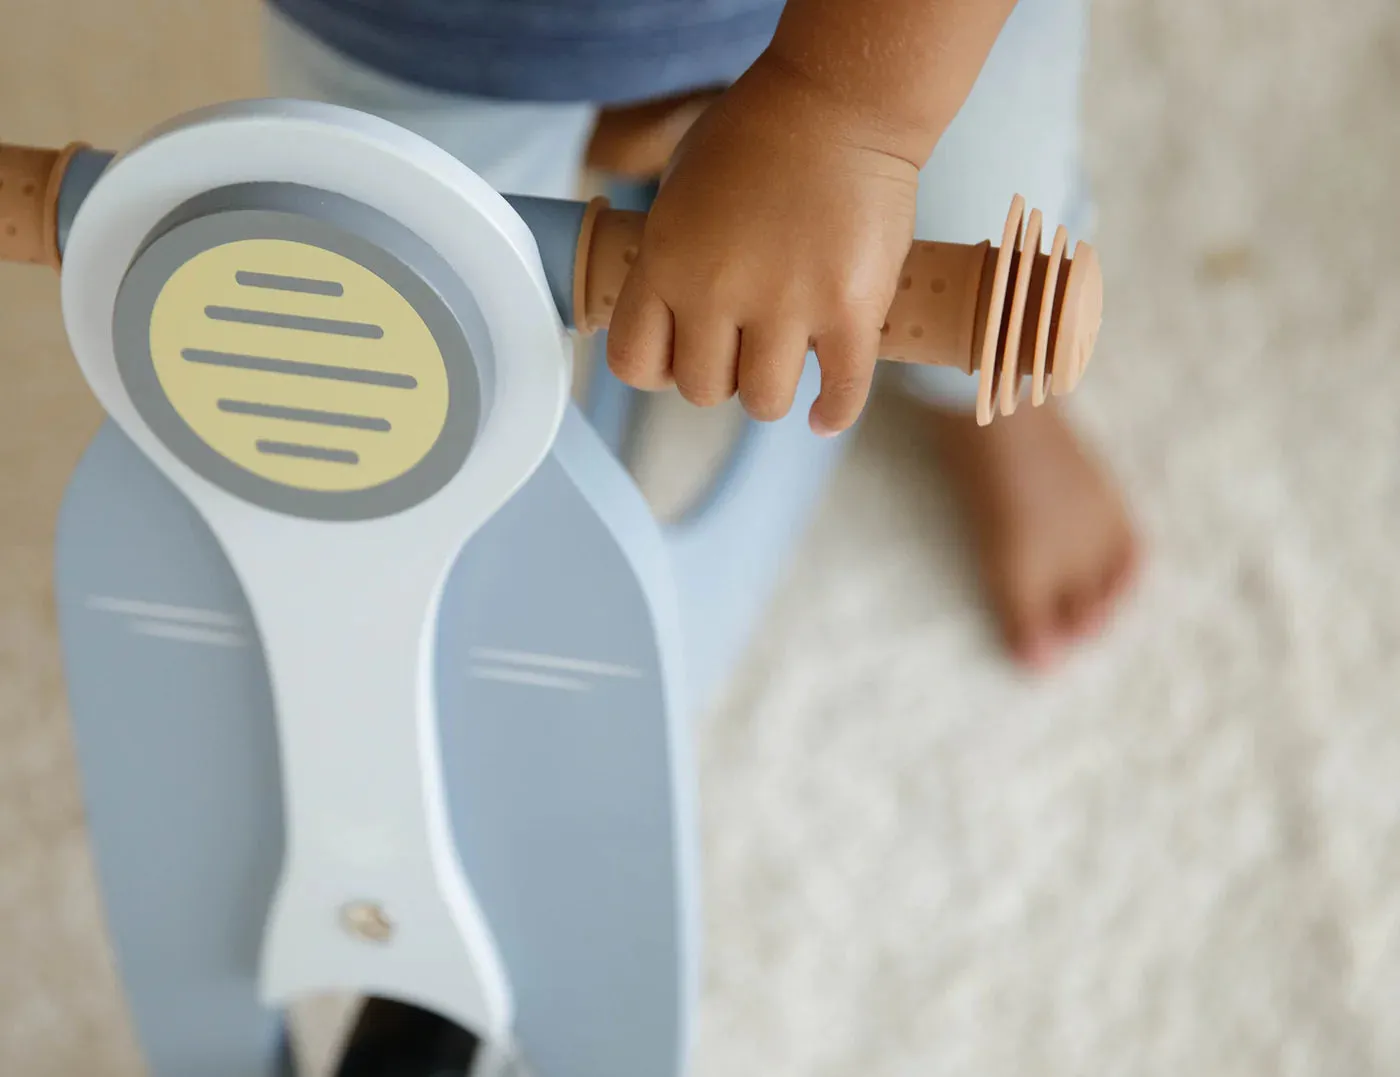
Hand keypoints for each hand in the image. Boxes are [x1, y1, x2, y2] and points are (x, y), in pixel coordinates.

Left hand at [605, 56, 920, 435]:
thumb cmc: (757, 134)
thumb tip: (672, 305)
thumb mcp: (679, 186)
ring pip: (763, 402)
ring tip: (787, 362)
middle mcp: (717, 292)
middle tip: (744, 347)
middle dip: (721, 374)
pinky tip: (825, 412)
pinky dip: (833, 411)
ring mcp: (786, 305)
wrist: (839, 100)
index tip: (680, 356)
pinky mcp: (850, 310)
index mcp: (666, 261)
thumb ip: (671, 252)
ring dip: (772, 390)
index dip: (658, 367)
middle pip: (701, 390)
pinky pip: (841, 393)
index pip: (634, 361)